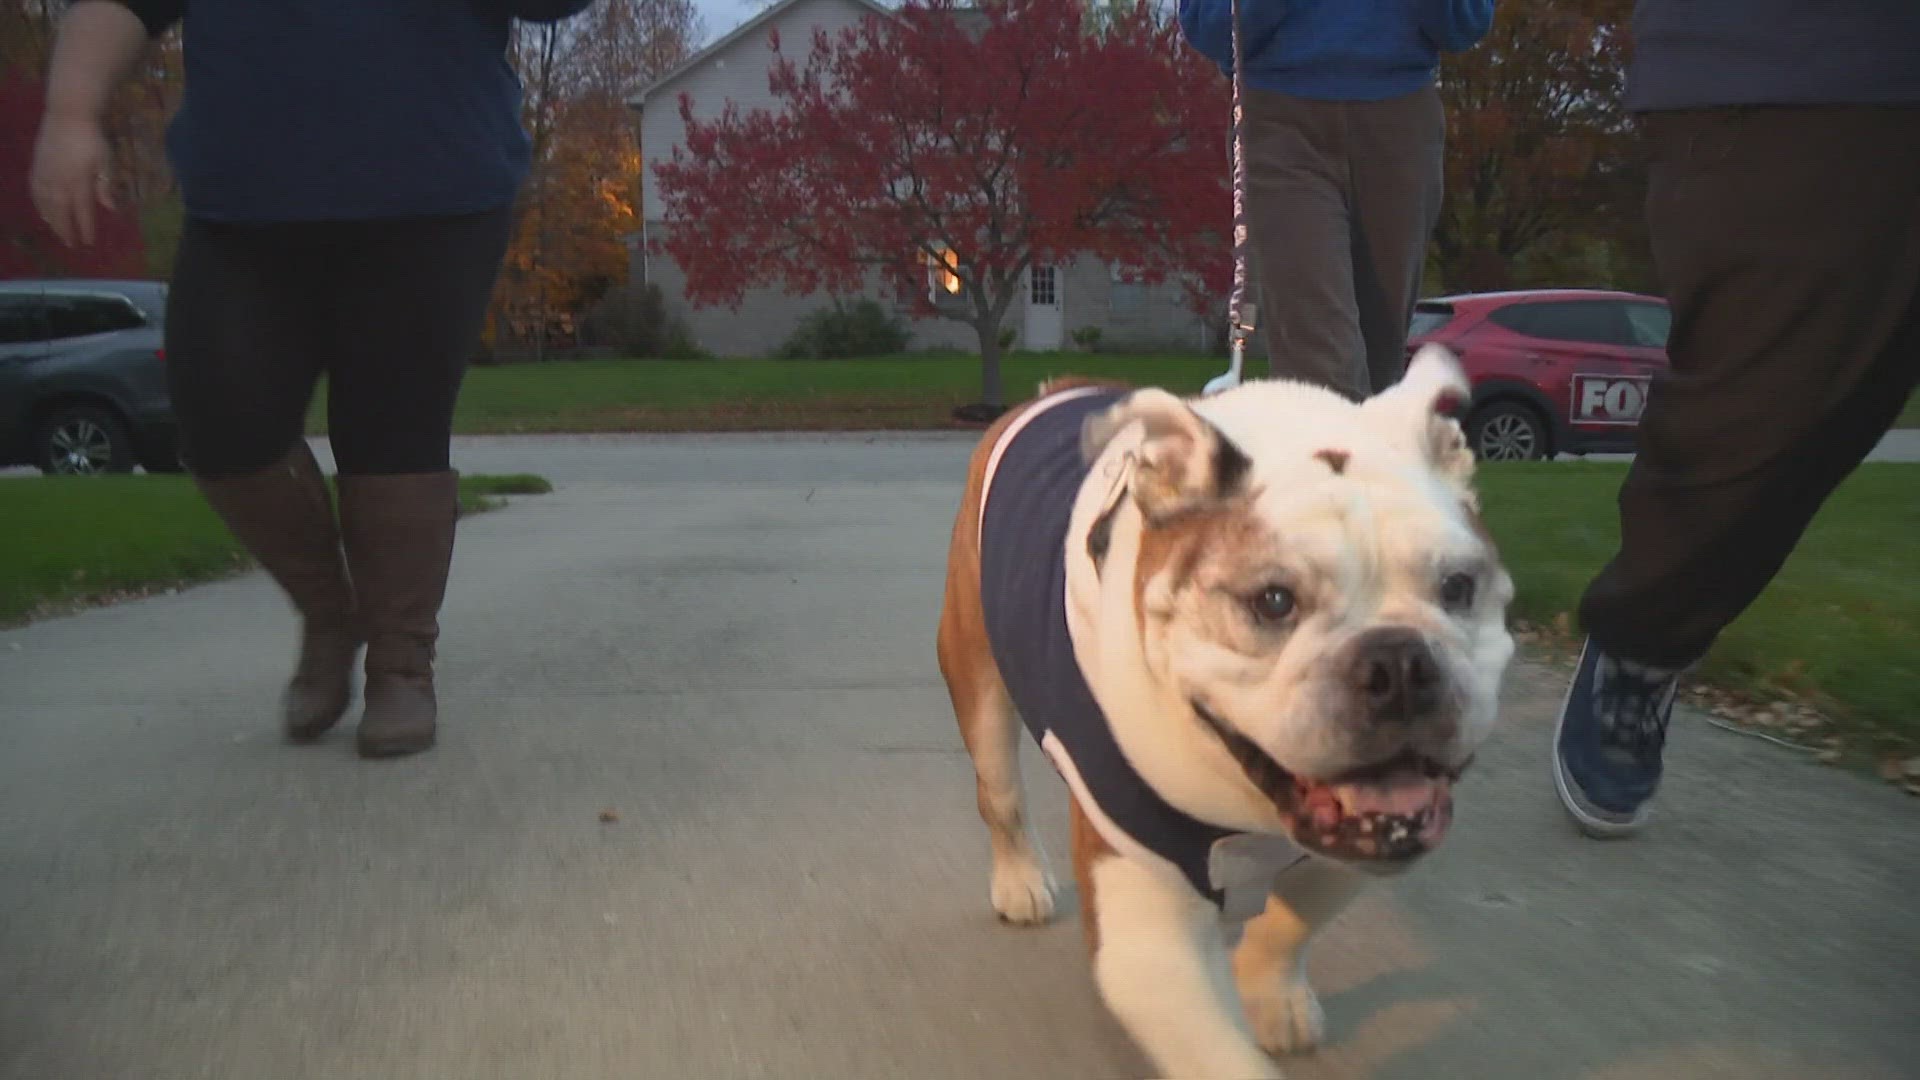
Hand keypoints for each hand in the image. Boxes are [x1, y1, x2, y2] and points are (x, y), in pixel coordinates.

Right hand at [30, 114, 114, 246]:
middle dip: (66, 229)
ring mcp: (45, 174)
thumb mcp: (105, 161)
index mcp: (79, 182)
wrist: (67, 115)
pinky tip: (42, 210)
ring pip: (46, 204)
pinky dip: (38, 204)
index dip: (85, 228)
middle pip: (62, 212)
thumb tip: (110, 208)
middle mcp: (59, 182)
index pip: (83, 211)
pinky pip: (35, 191)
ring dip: (51, 219)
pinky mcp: (36, 166)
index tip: (88, 242)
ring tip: (56, 231)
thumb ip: (105, 185)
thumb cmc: (92, 138)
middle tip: (70, 245)